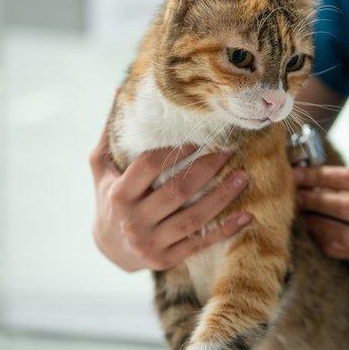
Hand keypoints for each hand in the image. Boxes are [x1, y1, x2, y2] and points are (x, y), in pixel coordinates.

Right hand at [89, 123, 250, 271]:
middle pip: (176, 191)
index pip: (149, 166)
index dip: (174, 151)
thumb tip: (118, 89)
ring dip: (222, 198)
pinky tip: (247, 217)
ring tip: (243, 177)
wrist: (108, 249)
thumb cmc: (109, 198)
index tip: (198, 137)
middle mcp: (133, 221)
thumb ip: (110, 133)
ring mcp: (150, 243)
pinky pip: (200, 243)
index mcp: (119, 194)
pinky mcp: (166, 260)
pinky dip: (225, 231)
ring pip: (193, 218)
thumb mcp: (101, 168)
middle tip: (231, 151)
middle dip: (207, 170)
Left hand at [295, 166, 348, 273]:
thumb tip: (329, 181)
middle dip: (313, 200)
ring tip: (303, 217)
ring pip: (342, 235)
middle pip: (343, 207)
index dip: (321, 177)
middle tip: (293, 195)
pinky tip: (320, 235)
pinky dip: (330, 244)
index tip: (300, 174)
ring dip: (317, 226)